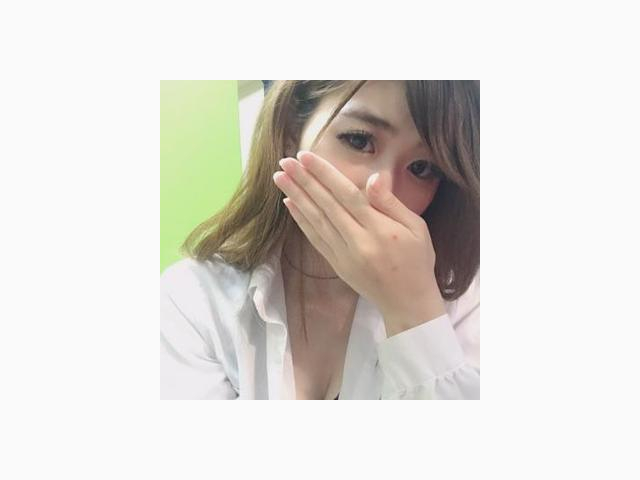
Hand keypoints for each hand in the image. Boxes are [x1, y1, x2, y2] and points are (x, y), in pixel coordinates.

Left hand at [273, 151, 444, 334]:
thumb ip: (391, 202)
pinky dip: (301, 220)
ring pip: (316, 221)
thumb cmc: (417, 261)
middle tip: (284, 161)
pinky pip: (315, 239)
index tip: (306, 157)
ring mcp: (344, 255)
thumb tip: (373, 177)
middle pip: (326, 205)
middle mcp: (358, 242)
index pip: (347, 195)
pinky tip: (290, 204)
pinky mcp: (336, 264)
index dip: (325, 175)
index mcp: (379, 230)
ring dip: (296, 197)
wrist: (407, 302)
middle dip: (304, 181)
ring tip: (279, 178)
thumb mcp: (416, 228)